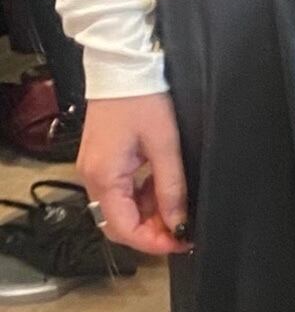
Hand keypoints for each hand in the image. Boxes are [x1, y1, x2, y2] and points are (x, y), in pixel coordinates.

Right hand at [78, 94, 191, 258]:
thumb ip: (171, 188)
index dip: (152, 242)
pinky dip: (145, 197)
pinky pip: (124, 191)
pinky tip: (167, 193)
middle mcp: (93, 178)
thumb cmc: (143, 101)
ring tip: (181, 211)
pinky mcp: (105, 161)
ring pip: (123, 208)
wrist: (124, 68)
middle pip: (120, 223)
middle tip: (184, 230)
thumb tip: (177, 222)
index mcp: (104, 177)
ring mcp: (97, 169)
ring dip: (151, 215)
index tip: (181, 242)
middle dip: (152, 232)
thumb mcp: (165, 146)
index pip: (123, 229)